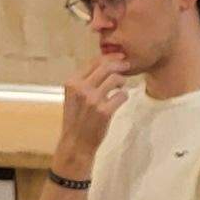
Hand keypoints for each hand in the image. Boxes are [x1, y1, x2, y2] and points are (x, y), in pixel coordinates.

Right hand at [53, 59, 127, 175]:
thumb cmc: (76, 118)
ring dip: (122, 81)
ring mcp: (92, 100)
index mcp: (72, 82)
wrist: (75, 142)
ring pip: (116, 79)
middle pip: (106, 66)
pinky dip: (124, 96)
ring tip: (121, 86)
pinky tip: (120, 99)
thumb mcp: (74, 96)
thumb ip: (85, 81)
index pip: (94, 61)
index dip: (110, 57)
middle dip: (120, 65)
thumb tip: (105, 65)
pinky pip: (122, 95)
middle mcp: (81, 88)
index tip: (120, 57)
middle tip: (127, 66)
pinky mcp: (104, 111)